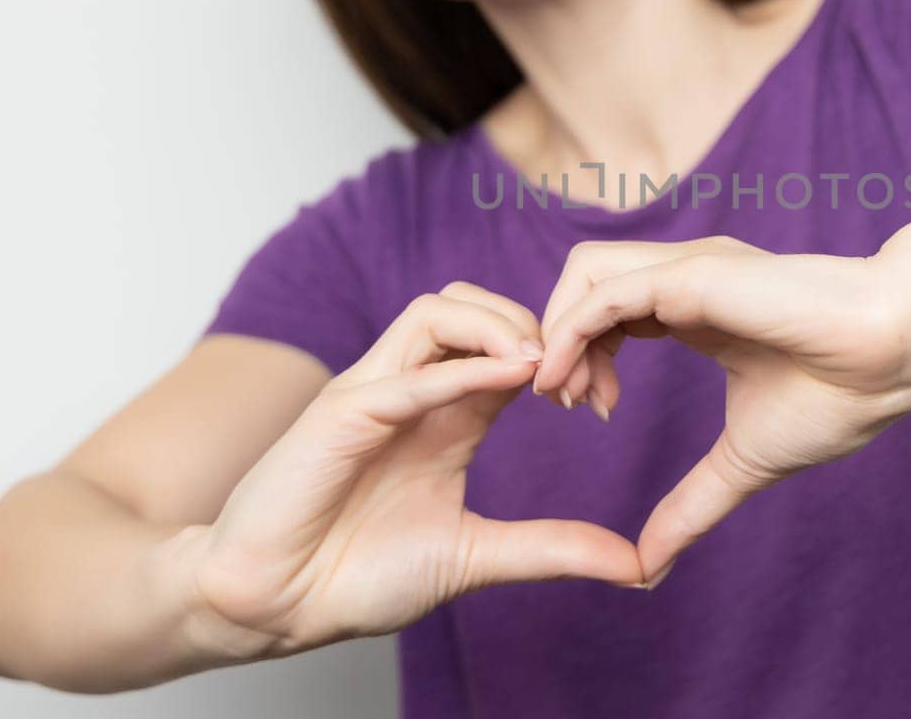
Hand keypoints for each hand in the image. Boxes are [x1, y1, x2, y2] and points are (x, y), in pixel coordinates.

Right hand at [189, 282, 644, 657]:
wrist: (275, 607)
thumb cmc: (358, 575)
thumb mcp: (475, 557)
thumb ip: (551, 548)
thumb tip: (635, 565)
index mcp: (445, 413)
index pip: (505, 343)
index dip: (558, 354)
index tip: (597, 401)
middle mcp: (411, 390)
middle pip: (471, 303)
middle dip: (532, 323)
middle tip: (574, 378)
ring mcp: (373, 394)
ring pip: (436, 311)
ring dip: (498, 326)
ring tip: (541, 370)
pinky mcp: (340, 414)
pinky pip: (404, 373)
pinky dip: (459, 369)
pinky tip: (511, 381)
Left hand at [532, 236, 910, 586]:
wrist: (892, 361)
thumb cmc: (839, 397)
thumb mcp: (743, 461)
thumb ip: (692, 504)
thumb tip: (650, 567)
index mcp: (697, 308)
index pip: (610, 311)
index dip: (585, 357)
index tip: (599, 413)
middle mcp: (685, 279)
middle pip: (583, 288)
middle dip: (558, 345)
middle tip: (574, 406)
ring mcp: (687, 271)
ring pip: (584, 274)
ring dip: (556, 334)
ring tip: (571, 395)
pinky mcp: (691, 275)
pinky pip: (604, 292)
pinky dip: (569, 333)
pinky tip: (568, 382)